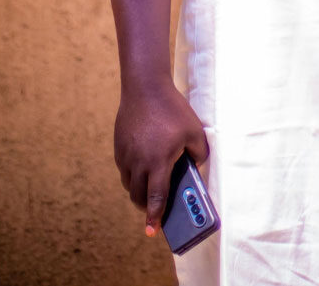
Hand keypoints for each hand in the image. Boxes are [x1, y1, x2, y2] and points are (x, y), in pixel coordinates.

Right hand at [113, 78, 208, 236]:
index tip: (153, 232)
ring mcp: (126, 155)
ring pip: (130, 185)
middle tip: (156, 209)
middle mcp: (139, 163)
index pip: (156, 198)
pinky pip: (125, 169)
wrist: (145, 87)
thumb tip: (196, 166)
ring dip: (139, 192)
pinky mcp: (119, 147)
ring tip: (150, 189)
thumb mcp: (194, 131)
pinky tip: (143, 168)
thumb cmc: (172, 109)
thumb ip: (199, 153)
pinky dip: (133, 175)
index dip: (155, 217)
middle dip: (147, 207)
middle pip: (139, 196)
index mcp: (158, 162)